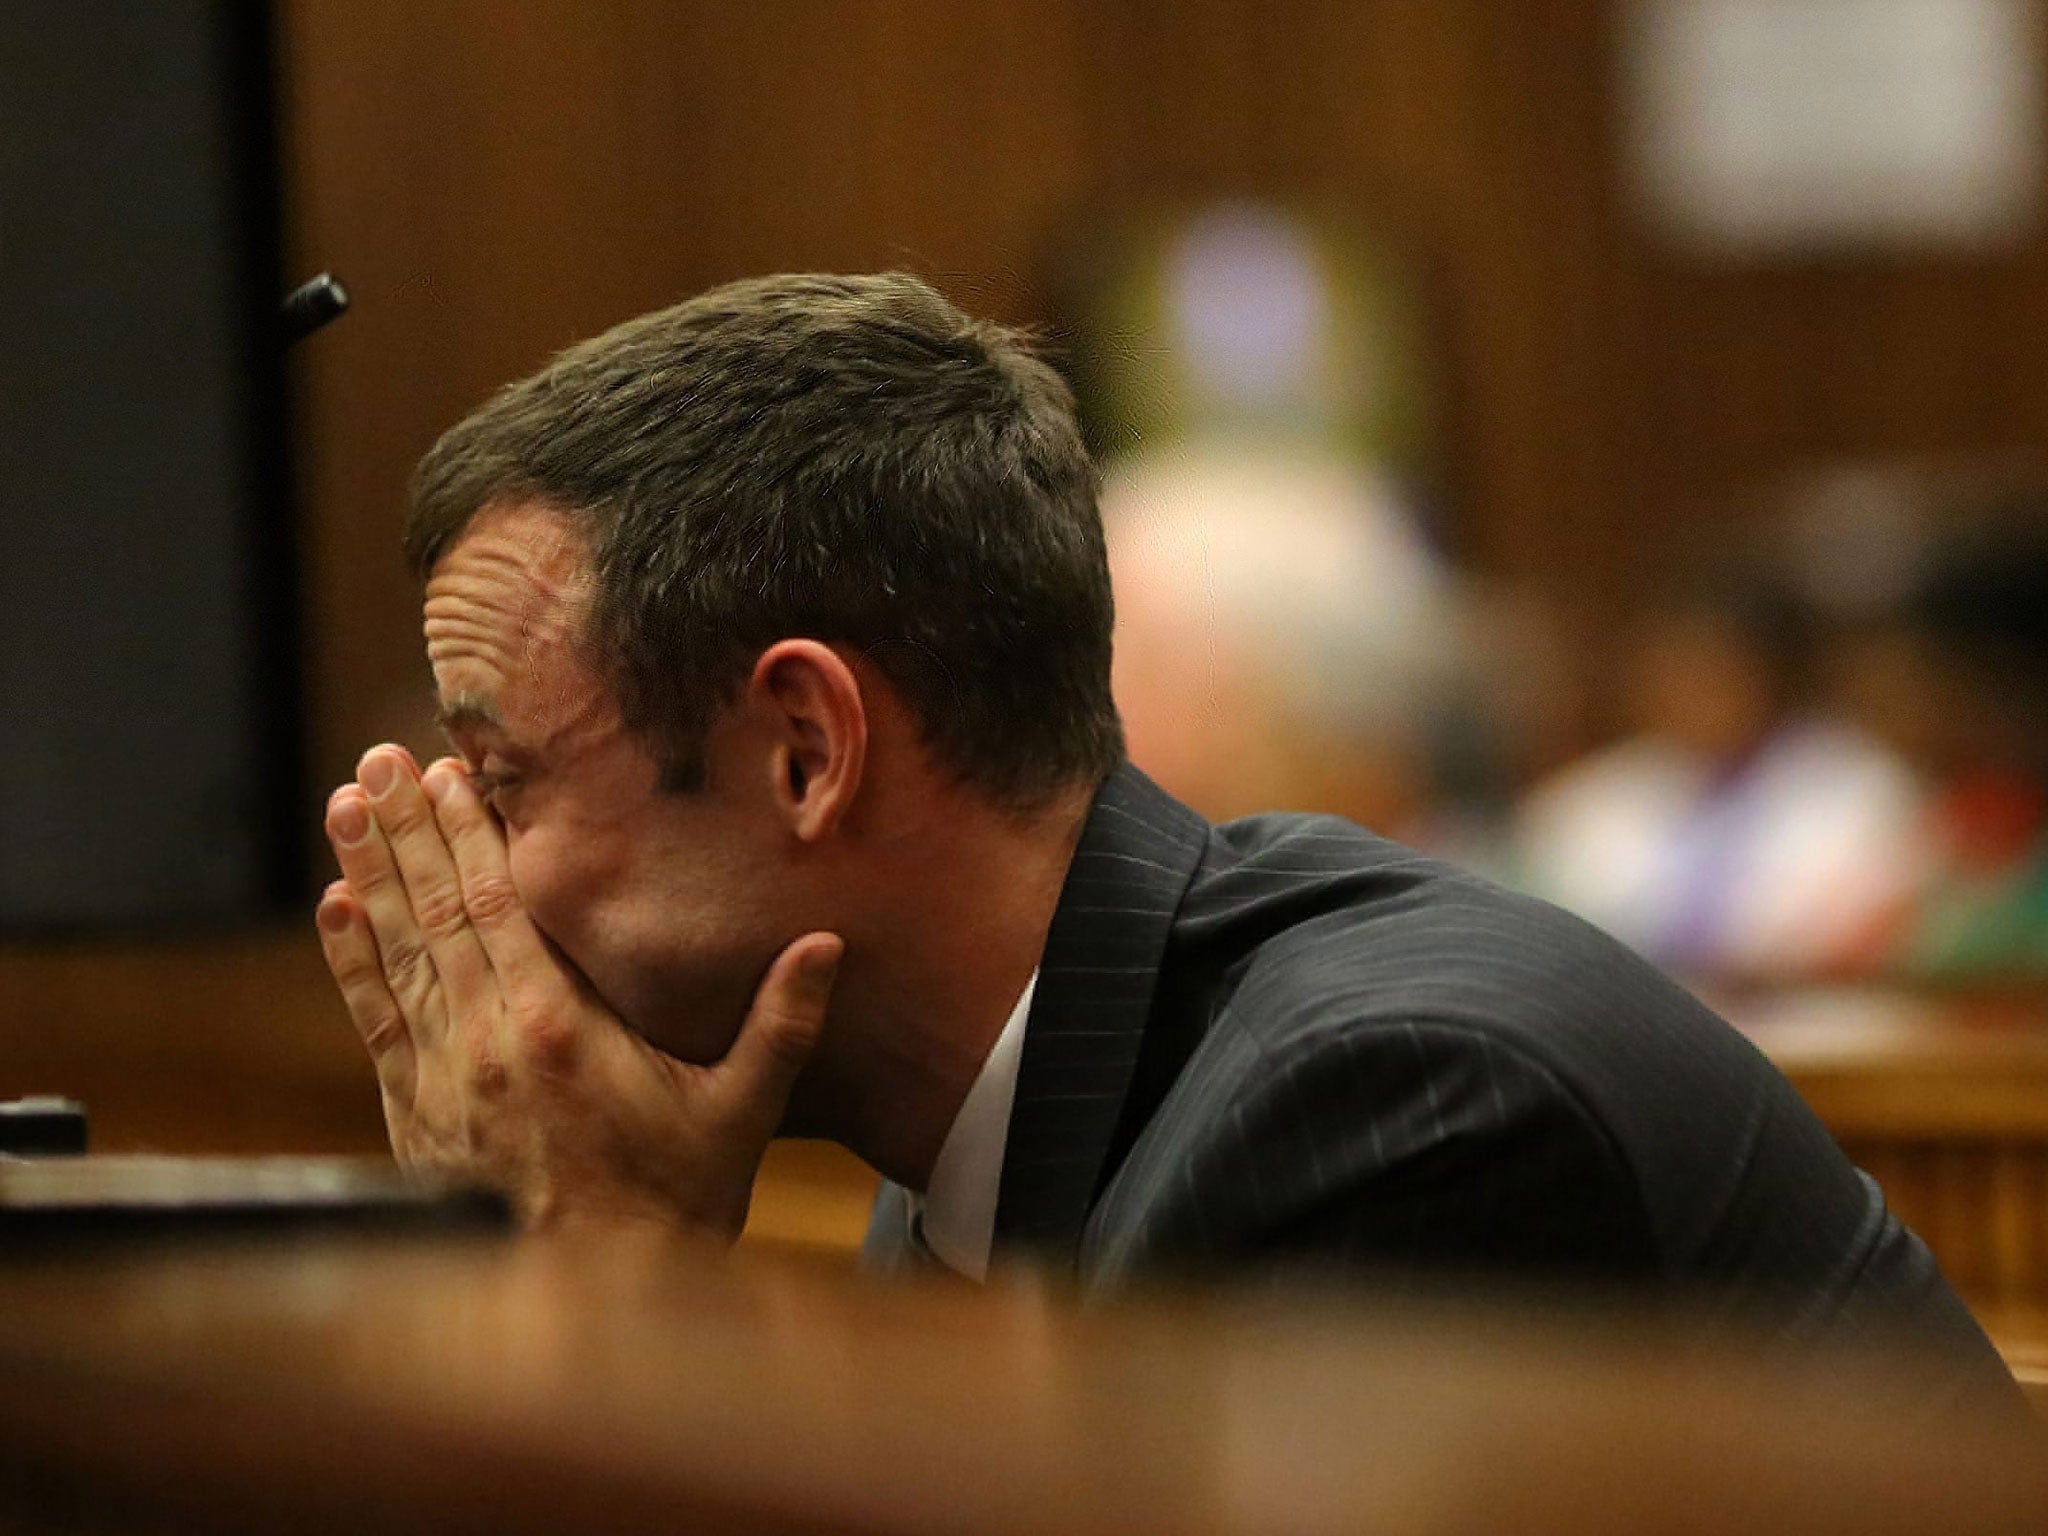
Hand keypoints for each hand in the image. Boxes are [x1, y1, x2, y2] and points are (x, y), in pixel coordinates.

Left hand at [316, 745, 841, 1236]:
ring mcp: (444, 1076)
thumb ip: (780, 1024)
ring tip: (348, 806)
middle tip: (380, 760)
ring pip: (398, 953)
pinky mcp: (417, 1113)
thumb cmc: (673, 1205)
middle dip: (409, 829)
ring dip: (371, 875)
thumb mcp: (741, 1112)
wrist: (588, 1305)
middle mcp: (488, 1040)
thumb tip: (828, 946)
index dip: (472, 832)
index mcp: (559, 1027)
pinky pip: (376, 1019)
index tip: (450, 771)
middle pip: (439, 911)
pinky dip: (352, 961)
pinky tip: (334, 911)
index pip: (503, 904)